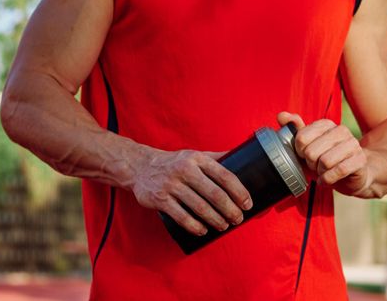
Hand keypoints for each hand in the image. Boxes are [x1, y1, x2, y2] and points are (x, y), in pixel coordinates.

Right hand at [128, 147, 252, 235]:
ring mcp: (172, 185)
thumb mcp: (195, 155)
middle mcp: (185, 170)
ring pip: (200, 207)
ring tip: (224, 226)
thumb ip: (216, 157)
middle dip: (230, 210)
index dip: (239, 192)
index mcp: (198, 159)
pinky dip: (195, 226)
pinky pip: (181, 217)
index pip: (224, 175)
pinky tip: (203, 230)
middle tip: (238, 219)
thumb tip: (243, 155)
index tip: (247, 203)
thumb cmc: (174, 162)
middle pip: (215, 194)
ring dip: (215, 220)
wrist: (139, 166)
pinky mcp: (160, 200)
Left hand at [277, 112, 371, 196]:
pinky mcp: (360, 160)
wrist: (352, 175)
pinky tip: (327, 180)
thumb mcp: (308, 145)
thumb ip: (294, 129)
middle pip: (311, 152)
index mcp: (326, 124)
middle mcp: (341, 130)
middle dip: (310, 164)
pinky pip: (338, 171)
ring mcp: (353, 144)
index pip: (301, 137)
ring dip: (320, 172)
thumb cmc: (325, 159)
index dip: (299, 151)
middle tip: (315, 165)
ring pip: (325, 161)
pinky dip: (328, 179)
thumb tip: (281, 116)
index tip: (304, 155)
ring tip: (323, 171)